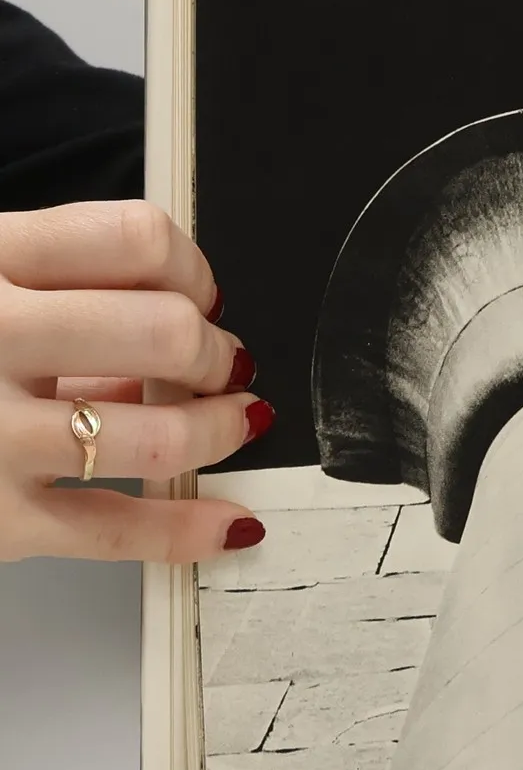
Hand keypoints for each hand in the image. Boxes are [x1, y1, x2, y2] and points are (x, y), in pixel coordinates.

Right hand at [0, 200, 269, 562]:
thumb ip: (45, 289)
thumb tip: (163, 315)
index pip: (133, 238)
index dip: (192, 268)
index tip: (201, 291)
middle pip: (165, 331)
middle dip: (213, 351)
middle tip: (220, 363)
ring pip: (156, 435)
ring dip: (217, 429)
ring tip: (229, 422)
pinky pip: (118, 531)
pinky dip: (188, 529)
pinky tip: (228, 520)